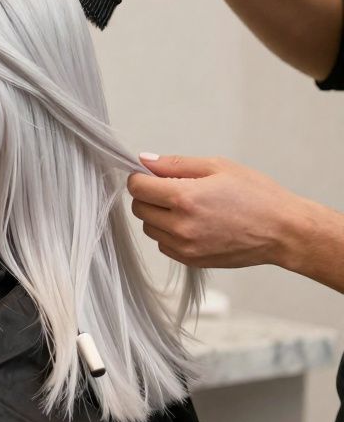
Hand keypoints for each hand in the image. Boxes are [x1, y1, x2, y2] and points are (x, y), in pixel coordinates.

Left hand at [126, 154, 307, 268]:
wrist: (284, 231)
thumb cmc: (257, 196)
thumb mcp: (218, 167)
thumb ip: (175, 164)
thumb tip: (144, 161)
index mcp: (185, 198)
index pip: (137, 187)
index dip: (140, 178)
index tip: (150, 175)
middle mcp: (180, 226)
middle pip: (139, 208)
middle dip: (149, 196)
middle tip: (172, 189)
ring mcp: (184, 247)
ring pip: (149, 227)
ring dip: (158, 215)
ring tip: (188, 207)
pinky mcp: (190, 261)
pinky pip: (163, 244)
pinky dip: (169, 233)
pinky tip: (193, 224)